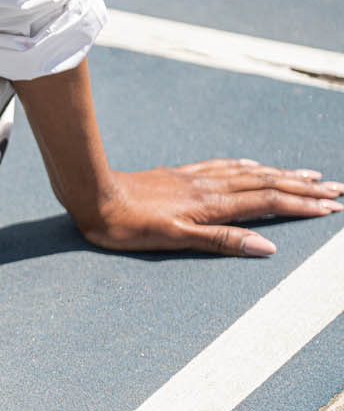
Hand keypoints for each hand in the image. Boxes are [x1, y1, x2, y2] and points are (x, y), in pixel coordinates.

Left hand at [75, 159, 343, 256]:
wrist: (91, 195)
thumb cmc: (126, 225)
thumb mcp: (173, 240)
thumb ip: (220, 241)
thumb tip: (266, 246)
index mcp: (211, 205)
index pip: (268, 203)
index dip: (301, 205)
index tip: (332, 207)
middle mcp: (209, 187)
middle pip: (266, 185)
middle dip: (303, 188)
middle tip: (336, 189)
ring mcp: (194, 178)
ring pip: (248, 174)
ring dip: (281, 175)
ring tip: (308, 175)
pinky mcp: (178, 174)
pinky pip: (222, 166)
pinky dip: (246, 166)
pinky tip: (253, 164)